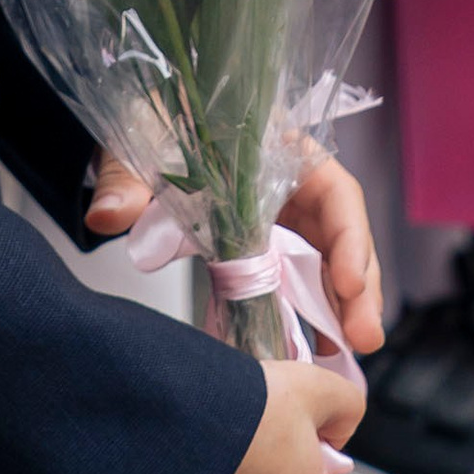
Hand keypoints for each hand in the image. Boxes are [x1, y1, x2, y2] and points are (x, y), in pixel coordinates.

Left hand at [87, 143, 383, 354]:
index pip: (336, 189)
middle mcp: (290, 182)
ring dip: (339, 308)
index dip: (349, 237)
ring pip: (325, 263)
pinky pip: (290, 280)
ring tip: (342, 354)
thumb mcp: (142, 139)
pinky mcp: (257, 246)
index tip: (347, 282)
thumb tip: (110, 215)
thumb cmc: (152, 118)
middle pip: (342, 235)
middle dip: (357, 288)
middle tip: (362, 338)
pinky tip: (308, 348)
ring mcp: (279, 217)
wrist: (133, 128)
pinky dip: (303, 312)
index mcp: (281, 145)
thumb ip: (129, 179)